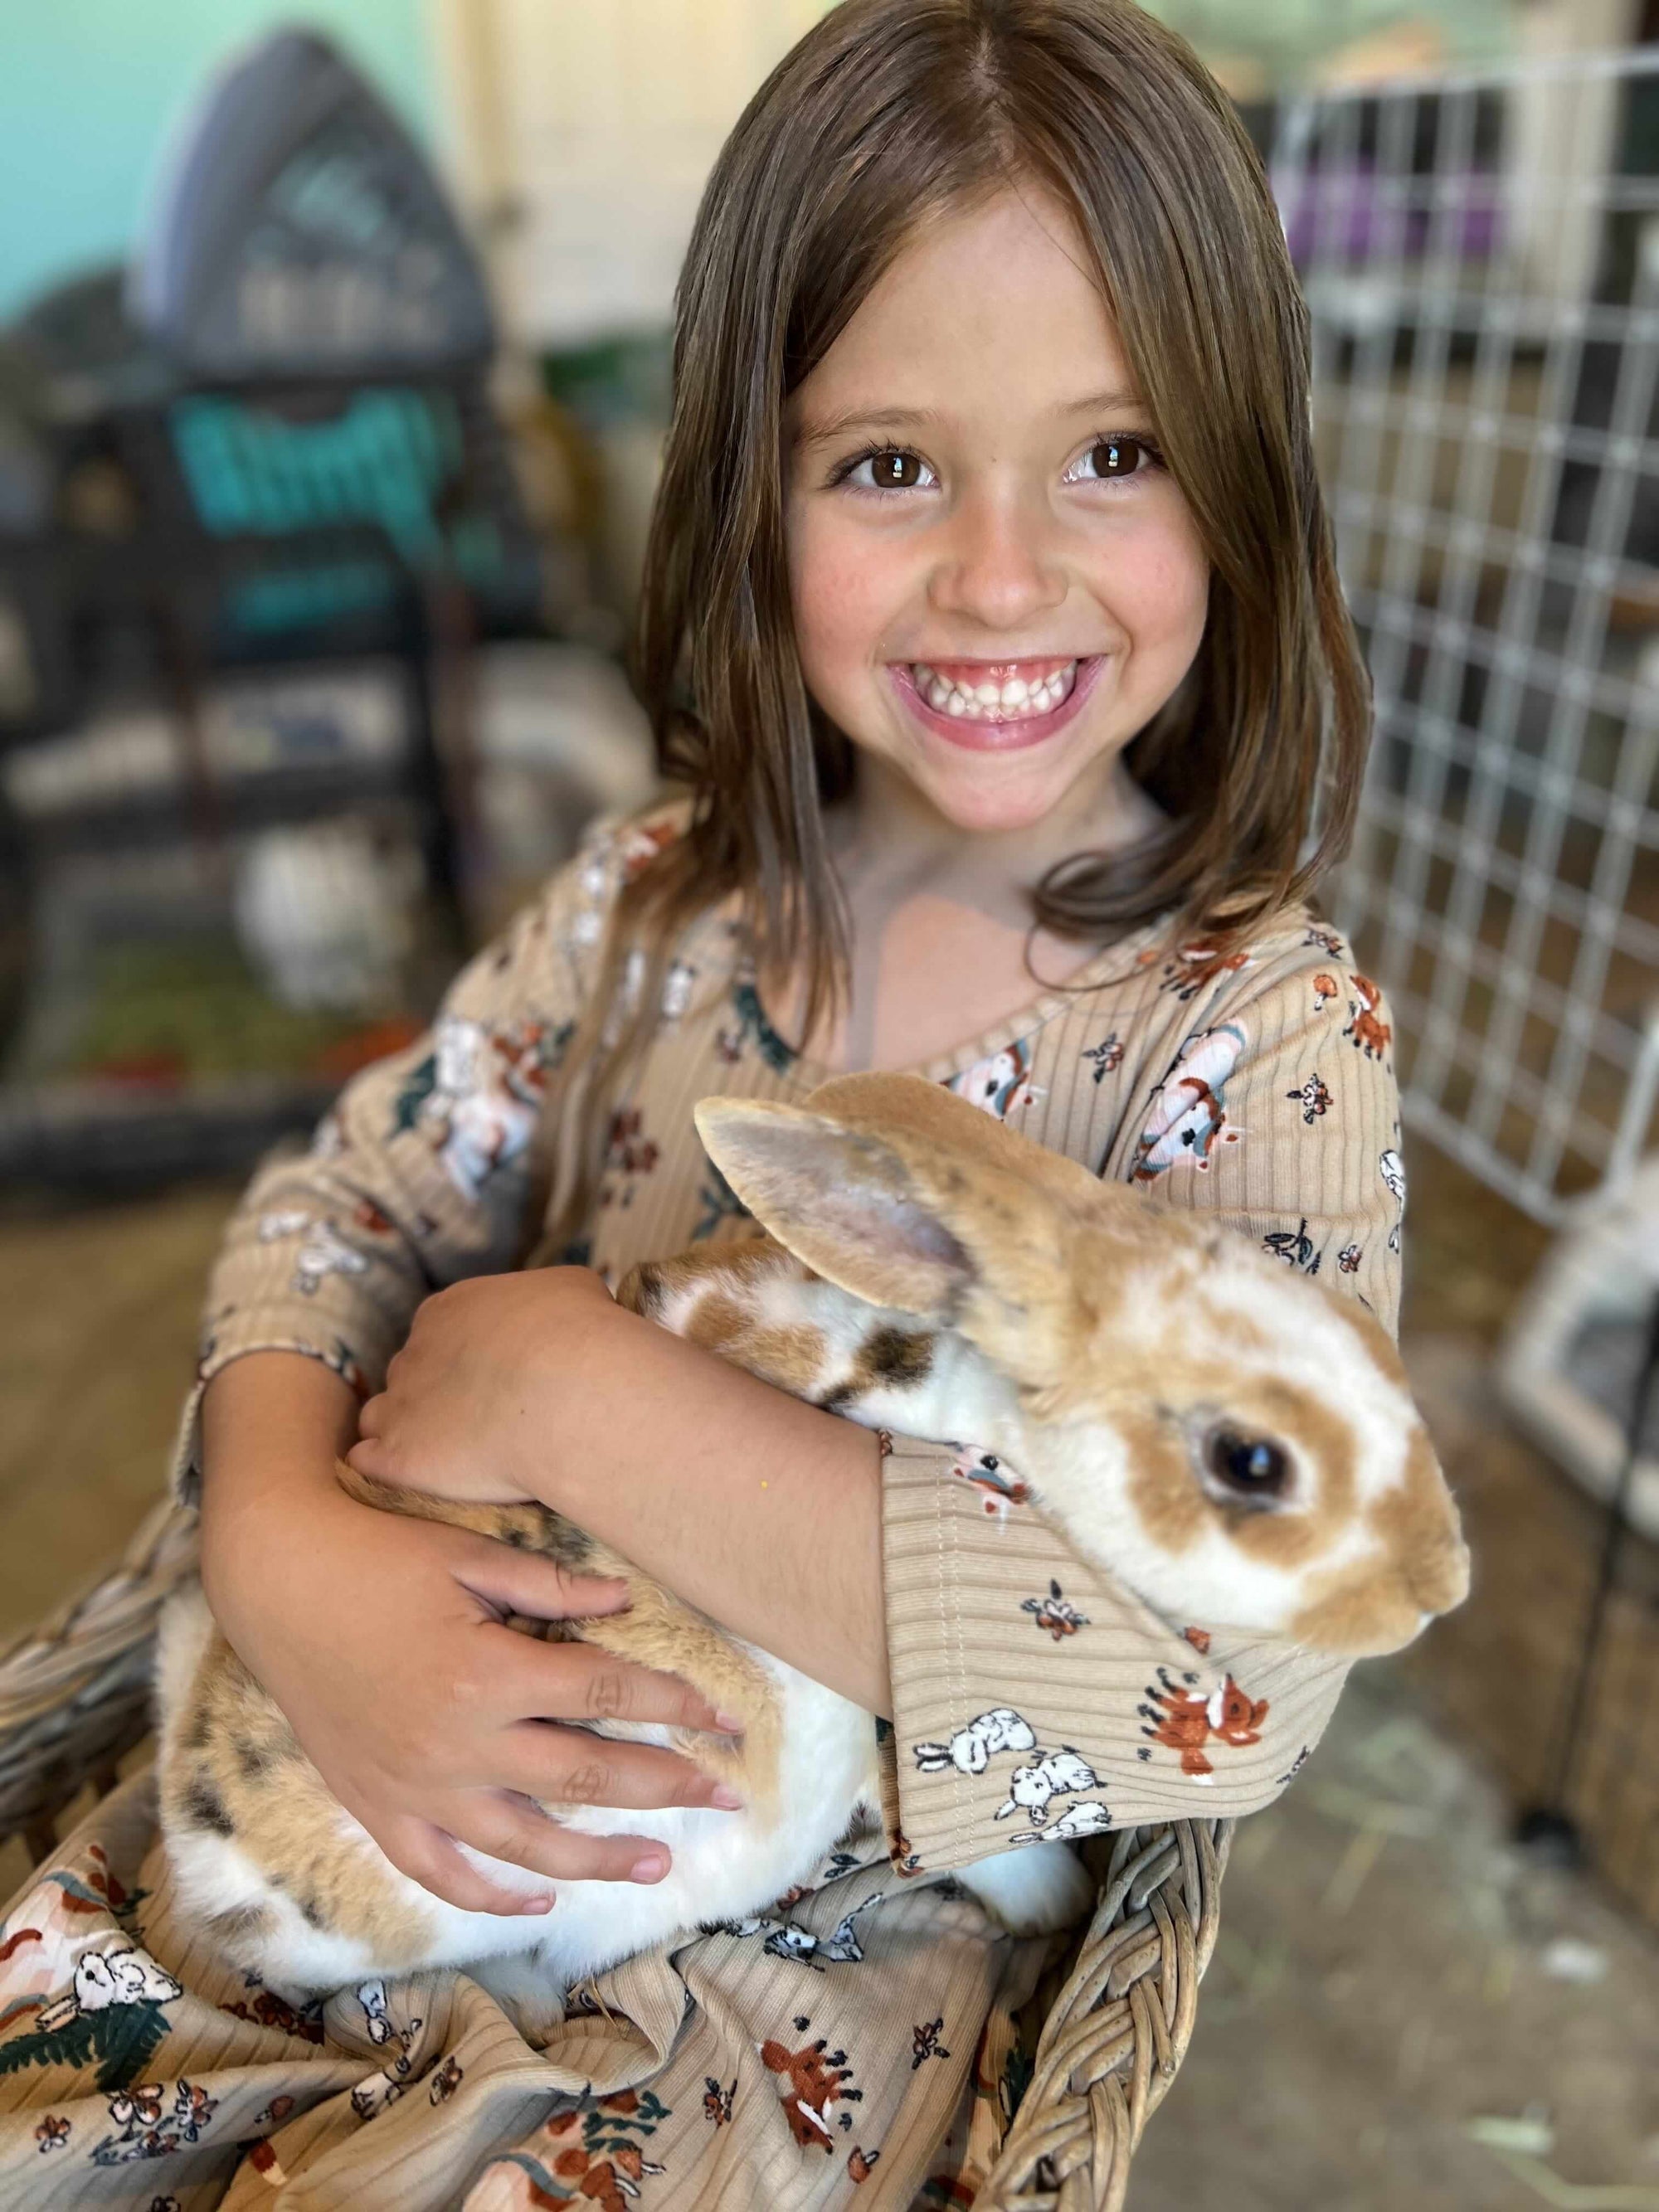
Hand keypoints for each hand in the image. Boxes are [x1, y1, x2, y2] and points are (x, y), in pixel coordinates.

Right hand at [201, 1355, 740, 1916]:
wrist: (275, 1581)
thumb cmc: (377, 1556)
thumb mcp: (468, 1556)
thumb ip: (552, 1587)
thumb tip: (628, 1603)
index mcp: (488, 1672)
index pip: (608, 1697)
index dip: (677, 1707)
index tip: (728, 1720)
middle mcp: (458, 1743)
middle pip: (585, 1779)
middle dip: (667, 1789)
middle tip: (726, 1800)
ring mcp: (416, 1786)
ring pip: (525, 1843)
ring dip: (599, 1858)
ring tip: (658, 1864)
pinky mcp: (378, 1806)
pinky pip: (443, 1870)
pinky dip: (493, 1892)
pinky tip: (539, 1898)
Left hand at [350, 1266, 616, 1505]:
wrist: (567, 1397)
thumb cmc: (580, 1337)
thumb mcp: (574, 1290)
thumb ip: (550, 1299)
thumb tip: (564, 1310)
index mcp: (450, 1309)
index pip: (438, 1330)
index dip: (463, 1357)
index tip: (492, 1379)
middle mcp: (413, 1352)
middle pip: (410, 1373)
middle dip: (435, 1394)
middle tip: (480, 1420)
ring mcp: (398, 1405)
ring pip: (380, 1416)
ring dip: (403, 1431)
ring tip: (445, 1456)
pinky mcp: (394, 1457)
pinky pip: (367, 1461)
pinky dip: (385, 1469)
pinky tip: (417, 1479)